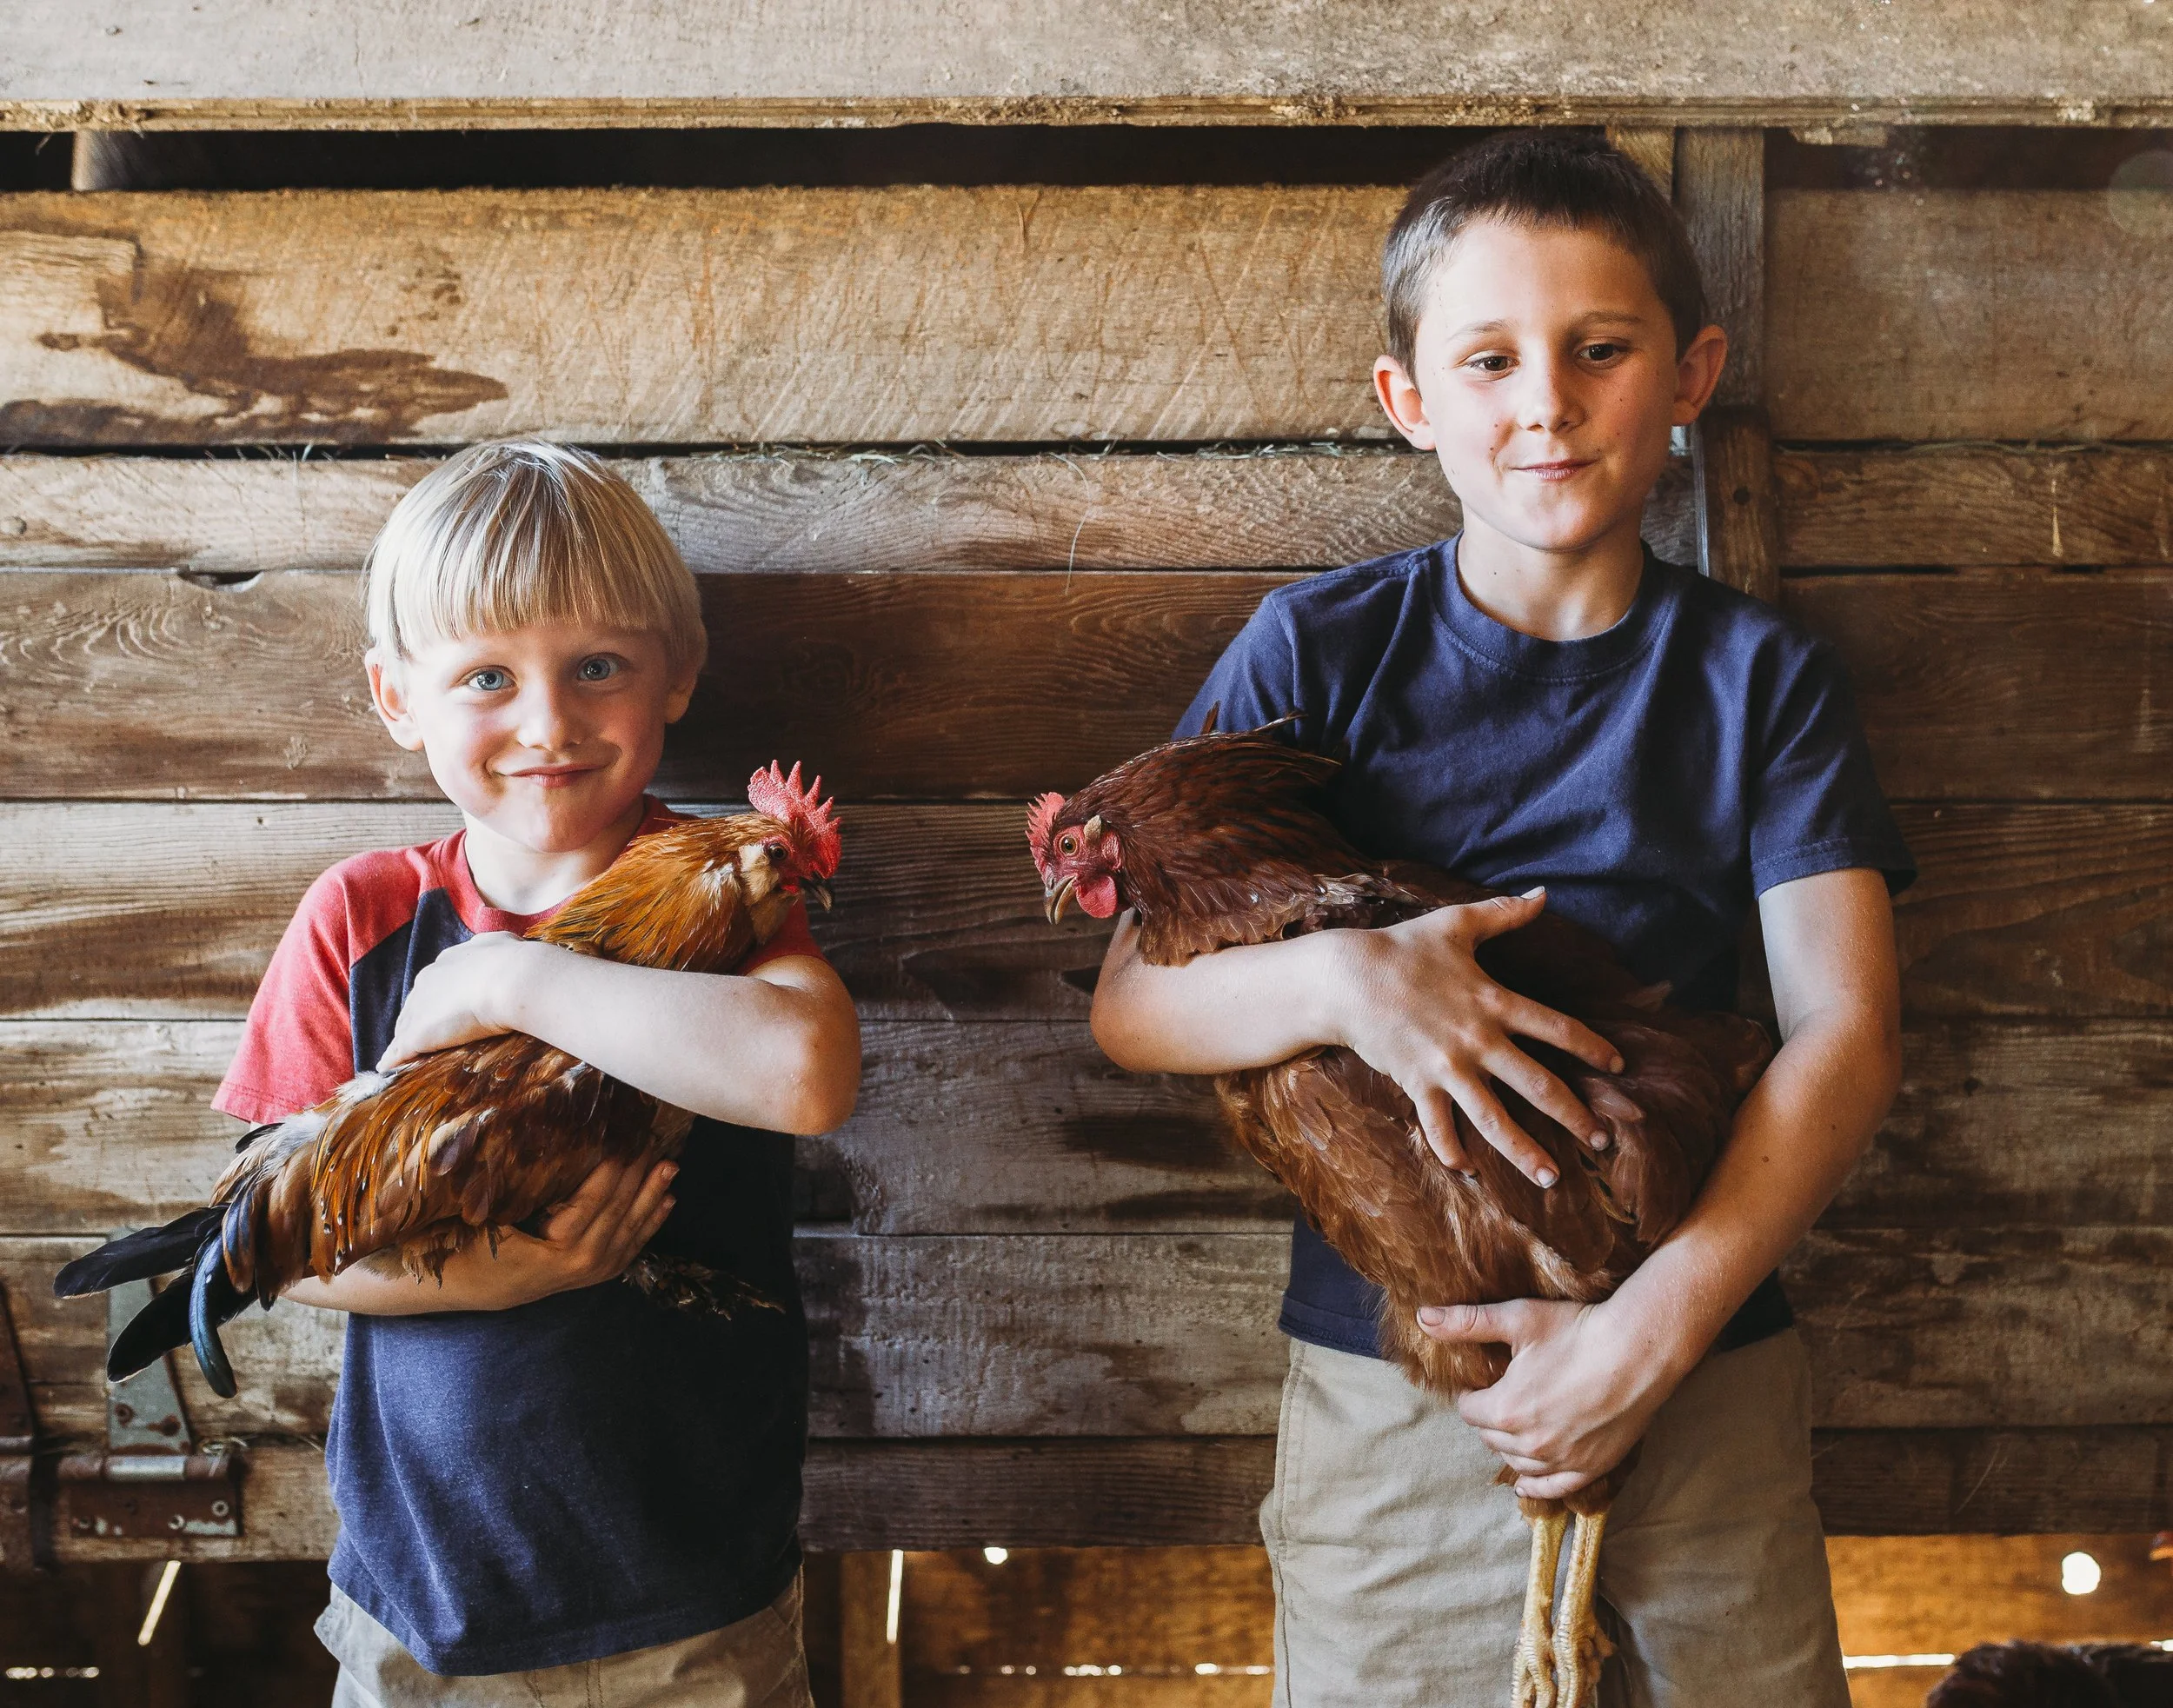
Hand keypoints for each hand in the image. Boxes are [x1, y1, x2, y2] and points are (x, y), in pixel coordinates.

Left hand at [378, 932, 542, 1069]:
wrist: (511, 980)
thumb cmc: (513, 963)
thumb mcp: (502, 945)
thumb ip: (493, 947)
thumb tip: (499, 946)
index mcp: (447, 963)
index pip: (434, 984)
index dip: (437, 999)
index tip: (444, 1010)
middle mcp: (427, 981)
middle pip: (414, 1005)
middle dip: (416, 1019)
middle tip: (425, 1036)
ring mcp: (419, 1009)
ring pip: (404, 1027)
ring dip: (403, 1041)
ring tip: (403, 1057)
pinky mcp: (417, 1034)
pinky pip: (399, 1051)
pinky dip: (393, 1060)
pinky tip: (388, 1069)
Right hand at [474, 1155, 678, 1307]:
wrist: (479, 1288)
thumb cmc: (479, 1245)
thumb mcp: (494, 1217)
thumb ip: (524, 1191)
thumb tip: (554, 1144)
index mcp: (557, 1249)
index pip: (593, 1202)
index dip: (612, 1170)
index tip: (625, 1137)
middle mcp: (583, 1263)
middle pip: (618, 1211)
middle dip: (638, 1174)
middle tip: (653, 1139)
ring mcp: (595, 1271)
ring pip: (632, 1227)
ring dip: (653, 1193)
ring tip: (671, 1164)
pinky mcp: (601, 1273)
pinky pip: (633, 1244)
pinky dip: (652, 1220)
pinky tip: (668, 1199)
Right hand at [1327, 890, 1621, 1183]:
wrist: (1348, 978)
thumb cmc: (1404, 947)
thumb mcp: (1456, 923)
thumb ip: (1504, 913)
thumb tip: (1544, 894)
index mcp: (1494, 1002)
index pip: (1557, 1029)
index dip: (1592, 1047)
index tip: (1618, 1066)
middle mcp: (1478, 1041)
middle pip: (1538, 1086)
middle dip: (1574, 1115)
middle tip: (1600, 1139)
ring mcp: (1448, 1068)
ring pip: (1495, 1119)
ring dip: (1525, 1152)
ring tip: (1551, 1178)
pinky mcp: (1418, 1084)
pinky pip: (1438, 1126)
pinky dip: (1451, 1150)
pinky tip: (1467, 1170)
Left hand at [1418, 1296, 1683, 1497]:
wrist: (1640, 1350)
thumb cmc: (1578, 1330)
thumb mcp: (1517, 1319)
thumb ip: (1466, 1323)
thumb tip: (1423, 1317)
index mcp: (1506, 1410)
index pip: (1469, 1412)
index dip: (1472, 1394)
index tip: (1480, 1383)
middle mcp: (1530, 1443)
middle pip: (1491, 1438)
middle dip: (1490, 1418)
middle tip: (1501, 1398)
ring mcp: (1562, 1460)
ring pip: (1518, 1462)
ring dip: (1510, 1445)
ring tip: (1515, 1426)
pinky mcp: (1591, 1467)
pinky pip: (1553, 1487)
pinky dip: (1536, 1485)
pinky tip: (1525, 1483)